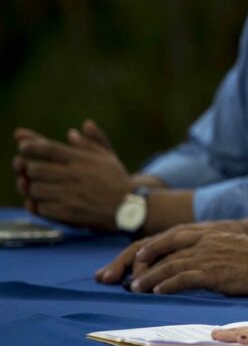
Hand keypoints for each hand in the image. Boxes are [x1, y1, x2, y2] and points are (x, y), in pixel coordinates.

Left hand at [13, 121, 131, 229]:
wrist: (128, 207)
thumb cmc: (117, 180)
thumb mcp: (108, 157)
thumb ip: (91, 142)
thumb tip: (72, 132)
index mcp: (82, 160)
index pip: (48, 149)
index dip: (30, 146)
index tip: (22, 146)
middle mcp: (73, 176)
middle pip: (36, 168)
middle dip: (28, 168)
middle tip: (29, 170)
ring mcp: (69, 195)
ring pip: (35, 189)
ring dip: (31, 187)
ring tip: (35, 187)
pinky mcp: (67, 213)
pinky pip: (41, 208)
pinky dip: (37, 204)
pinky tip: (42, 201)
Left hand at [101, 231, 247, 294]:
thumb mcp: (231, 245)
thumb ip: (212, 248)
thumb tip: (198, 261)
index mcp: (208, 232)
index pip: (170, 236)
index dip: (151, 246)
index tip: (137, 256)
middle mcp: (204, 240)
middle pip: (163, 248)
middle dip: (141, 261)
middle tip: (126, 274)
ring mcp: (208, 255)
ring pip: (169, 264)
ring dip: (149, 277)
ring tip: (135, 287)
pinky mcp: (214, 272)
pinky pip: (184, 277)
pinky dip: (168, 284)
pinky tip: (158, 291)